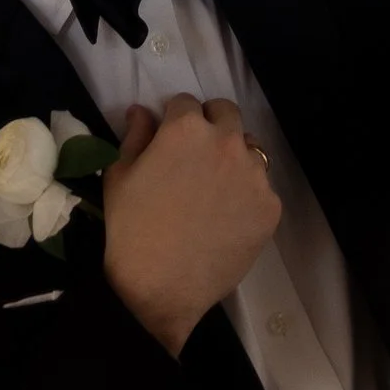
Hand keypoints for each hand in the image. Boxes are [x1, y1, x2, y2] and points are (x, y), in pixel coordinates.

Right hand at [103, 92, 280, 354]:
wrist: (161, 287)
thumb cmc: (131, 229)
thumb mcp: (119, 176)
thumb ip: (135, 136)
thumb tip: (142, 112)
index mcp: (186, 129)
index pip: (185, 102)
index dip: (174, 118)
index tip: (168, 138)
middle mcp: (227, 142)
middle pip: (226, 114)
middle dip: (210, 125)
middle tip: (195, 156)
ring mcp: (254, 175)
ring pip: (249, 149)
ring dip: (233, 157)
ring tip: (213, 189)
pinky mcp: (270, 207)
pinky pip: (261, 188)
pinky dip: (246, 194)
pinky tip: (226, 218)